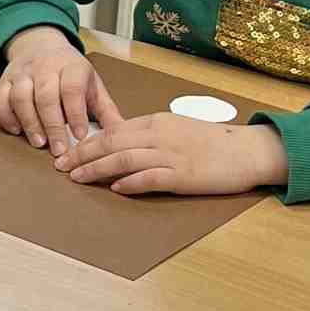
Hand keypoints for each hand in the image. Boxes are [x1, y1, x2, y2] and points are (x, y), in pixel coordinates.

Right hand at [0, 27, 119, 154]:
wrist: (42, 46)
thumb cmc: (72, 74)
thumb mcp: (93, 87)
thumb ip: (106, 112)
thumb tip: (123, 138)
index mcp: (72, 66)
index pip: (72, 89)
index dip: (75, 113)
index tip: (79, 137)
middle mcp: (46, 66)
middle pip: (46, 95)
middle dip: (52, 124)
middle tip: (58, 150)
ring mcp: (23, 72)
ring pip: (21, 96)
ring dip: (29, 121)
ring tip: (39, 143)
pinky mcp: (5, 79)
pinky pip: (1, 98)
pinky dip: (7, 116)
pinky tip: (17, 131)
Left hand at [63, 115, 289, 199]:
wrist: (248, 150)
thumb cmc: (213, 142)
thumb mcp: (177, 129)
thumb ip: (149, 136)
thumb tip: (121, 147)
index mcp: (156, 122)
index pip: (113, 130)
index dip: (87, 142)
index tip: (69, 152)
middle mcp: (160, 135)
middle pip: (111, 142)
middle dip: (83, 155)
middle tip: (61, 166)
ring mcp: (171, 154)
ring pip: (124, 159)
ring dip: (97, 169)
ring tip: (77, 178)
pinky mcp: (183, 174)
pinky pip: (150, 178)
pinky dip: (129, 183)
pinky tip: (114, 188)